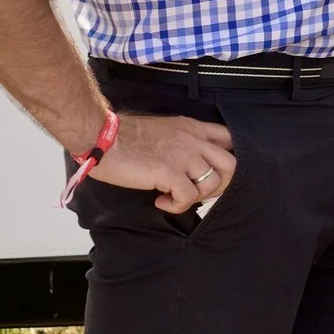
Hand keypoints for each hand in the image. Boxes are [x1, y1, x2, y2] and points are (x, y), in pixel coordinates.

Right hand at [95, 112, 235, 213]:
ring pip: (213, 183)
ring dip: (197, 196)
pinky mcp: (169, 172)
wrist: (102, 137)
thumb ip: (182, 141)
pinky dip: (177, 206)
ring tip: (174, 196)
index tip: (209, 171)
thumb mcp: (164, 129)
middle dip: (219, 183)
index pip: (229, 139)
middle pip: (231, 164)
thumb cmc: (124, 136)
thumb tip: (189, 163)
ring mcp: (184, 156)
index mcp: (193, 127)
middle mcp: (194, 140)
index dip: (224, 159)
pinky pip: (189, 198)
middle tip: (196, 191)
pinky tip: (160, 201)